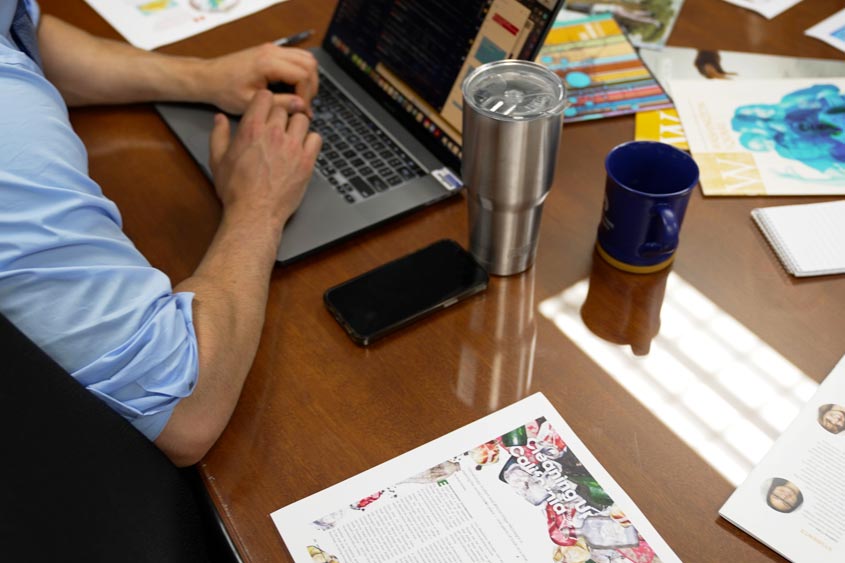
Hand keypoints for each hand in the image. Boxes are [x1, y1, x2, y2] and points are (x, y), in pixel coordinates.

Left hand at [201, 44, 318, 115]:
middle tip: (303, 104)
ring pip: (306, 58)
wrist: (208, 78)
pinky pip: (297, 57)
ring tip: (300, 96)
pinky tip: (293, 88)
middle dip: (311, 86)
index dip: (307, 95)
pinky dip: (301, 72)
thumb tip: (302, 106)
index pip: (303, 75)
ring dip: (308, 78)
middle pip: (309, 64)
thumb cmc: (225, 91)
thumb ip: (280, 103)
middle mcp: (272, 51)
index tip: (302, 110)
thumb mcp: (251, 103)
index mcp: (267, 63)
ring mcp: (272, 49)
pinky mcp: (271, 51)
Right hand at [209, 90, 321, 229]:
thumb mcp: (218, 160)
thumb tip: (219, 119)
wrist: (254, 213)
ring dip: (296, 127)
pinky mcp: (307, 161)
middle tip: (276, 130)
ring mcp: (292, 147)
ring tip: (290, 139)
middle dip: (279, 117)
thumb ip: (219, 136)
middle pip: (284, 109)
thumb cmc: (236, 191)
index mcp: (251, 130)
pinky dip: (310, 141)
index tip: (265, 110)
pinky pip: (316, 138)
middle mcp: (273, 134)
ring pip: (302, 120)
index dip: (265, 102)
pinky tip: (302, 150)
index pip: (265, 97)